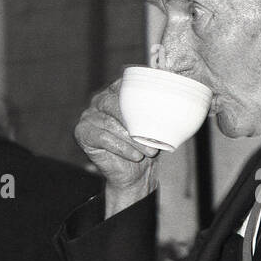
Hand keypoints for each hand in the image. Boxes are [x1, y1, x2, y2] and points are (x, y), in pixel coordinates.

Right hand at [73, 80, 157, 209]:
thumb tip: (177, 100)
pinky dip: (122, 148)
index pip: (126, 86)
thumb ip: (159, 111)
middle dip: (137, 123)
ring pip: (111, 123)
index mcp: (117, 91)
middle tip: (155, 142)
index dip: (142, 97)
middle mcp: (100, 100)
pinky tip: (135, 156)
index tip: (158, 113)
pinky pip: (102, 138)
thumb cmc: (145, 146)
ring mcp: (89, 115)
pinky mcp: (82, 133)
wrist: (134, 174)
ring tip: (149, 151)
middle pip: (115, 103)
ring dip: (132, 139)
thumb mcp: (156, 126)